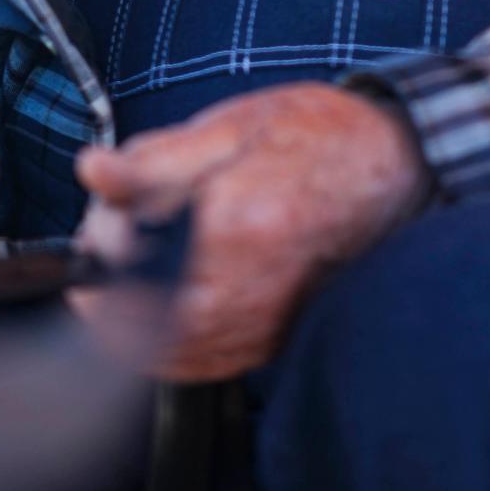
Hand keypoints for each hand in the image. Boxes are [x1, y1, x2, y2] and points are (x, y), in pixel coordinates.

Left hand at [71, 84, 432, 381]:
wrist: (397, 167)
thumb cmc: (319, 136)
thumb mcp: (233, 124)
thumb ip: (156, 156)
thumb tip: (92, 170)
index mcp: (238, 220)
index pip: (129, 250)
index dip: (101, 228)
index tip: (107, 197)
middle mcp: (251, 286)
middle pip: (133, 314)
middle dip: (106, 275)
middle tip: (115, 227)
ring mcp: (263, 324)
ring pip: (157, 351)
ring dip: (124, 311)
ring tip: (139, 255)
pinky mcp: (271, 343)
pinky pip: (195, 366)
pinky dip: (159, 341)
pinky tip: (160, 296)